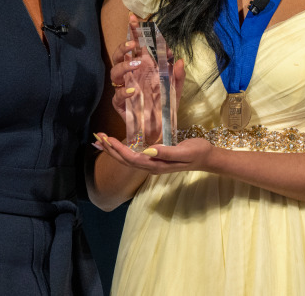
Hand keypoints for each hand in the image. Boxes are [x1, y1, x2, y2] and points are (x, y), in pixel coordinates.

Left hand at [92, 133, 213, 174]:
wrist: (207, 158)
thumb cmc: (197, 152)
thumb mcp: (185, 151)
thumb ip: (167, 152)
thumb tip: (148, 151)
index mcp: (156, 165)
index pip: (132, 158)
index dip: (118, 149)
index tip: (108, 138)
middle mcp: (152, 167)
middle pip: (125, 161)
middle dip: (110, 150)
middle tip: (97, 137)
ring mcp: (152, 164)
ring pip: (128, 160)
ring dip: (113, 151)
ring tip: (101, 141)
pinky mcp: (154, 160)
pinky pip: (134, 157)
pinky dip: (122, 151)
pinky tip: (117, 146)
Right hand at [109, 14, 185, 146]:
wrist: (159, 130)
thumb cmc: (164, 106)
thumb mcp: (176, 90)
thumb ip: (178, 75)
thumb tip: (179, 59)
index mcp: (142, 68)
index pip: (136, 46)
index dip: (133, 32)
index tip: (134, 18)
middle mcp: (130, 75)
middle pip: (119, 55)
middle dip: (124, 47)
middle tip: (134, 44)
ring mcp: (123, 88)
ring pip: (114, 72)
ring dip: (124, 66)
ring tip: (136, 64)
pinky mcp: (120, 104)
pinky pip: (118, 95)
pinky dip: (125, 92)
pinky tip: (134, 91)